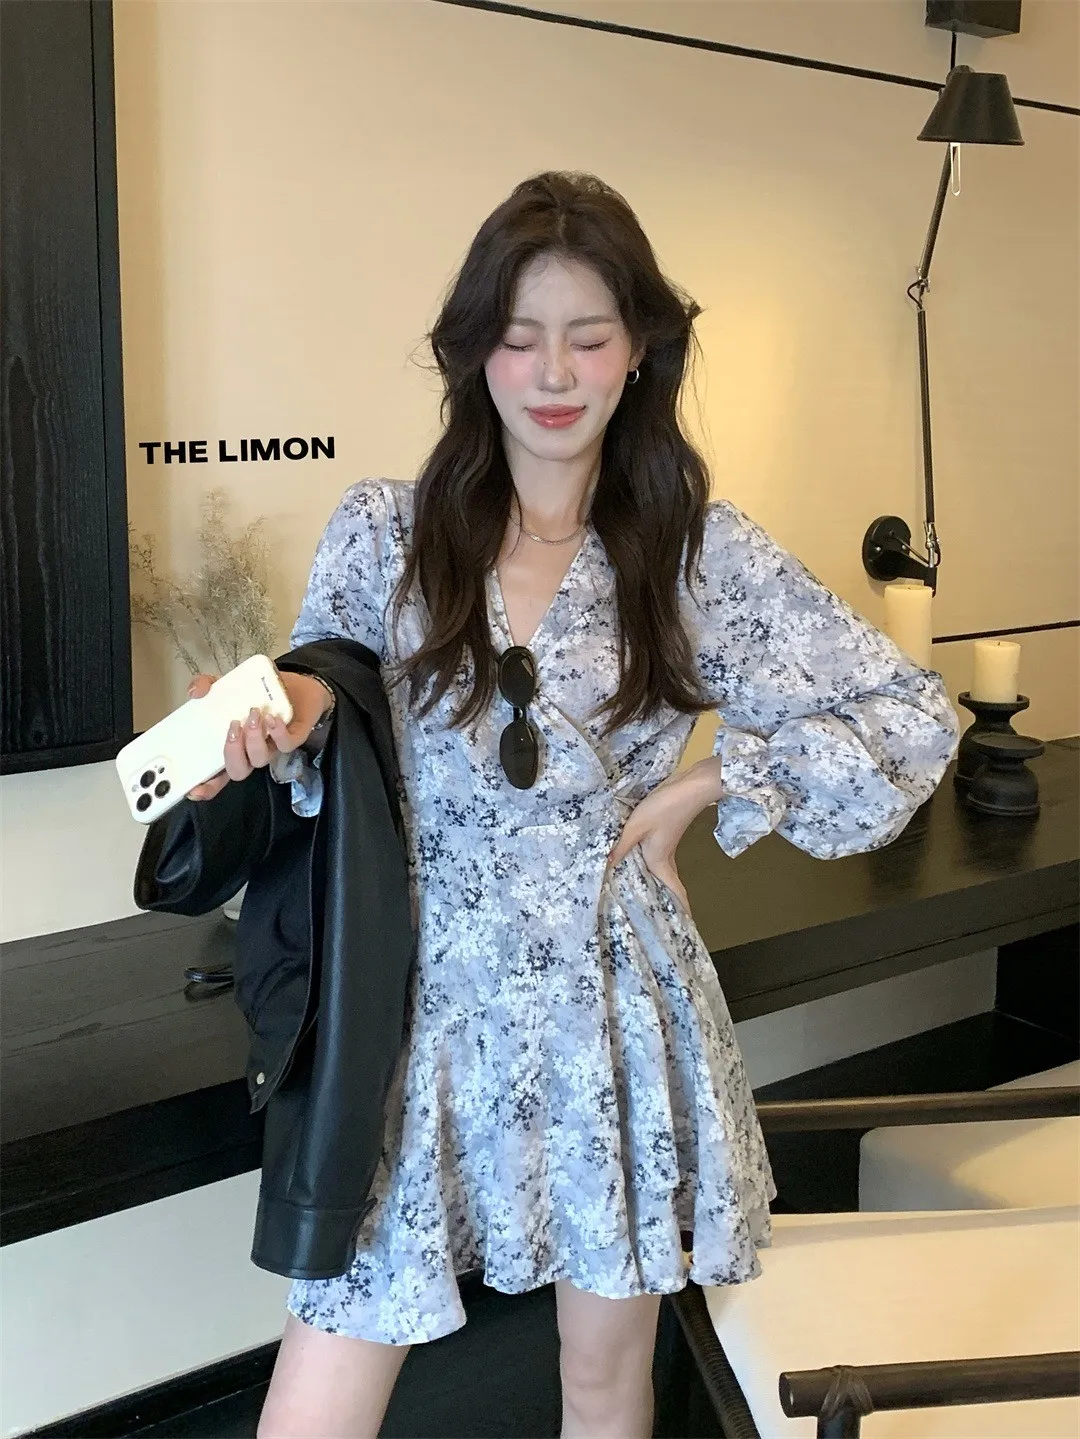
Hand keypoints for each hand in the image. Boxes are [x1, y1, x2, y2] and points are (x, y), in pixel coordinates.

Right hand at [186, 669, 333, 801]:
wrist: (295, 686)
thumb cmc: (257, 693)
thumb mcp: (225, 686)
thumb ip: (205, 685)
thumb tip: (195, 693)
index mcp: (232, 747)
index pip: (216, 776)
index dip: (207, 787)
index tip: (194, 790)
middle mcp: (250, 753)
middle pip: (238, 771)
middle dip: (232, 753)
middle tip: (233, 726)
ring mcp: (271, 748)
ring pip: (261, 759)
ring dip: (253, 739)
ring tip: (252, 714)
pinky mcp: (293, 738)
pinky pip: (286, 745)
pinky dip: (278, 733)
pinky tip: (272, 718)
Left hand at [607, 759, 721, 911]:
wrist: (689, 786)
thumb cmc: (665, 808)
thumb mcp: (637, 826)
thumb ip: (621, 846)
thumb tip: (607, 865)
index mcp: (660, 861)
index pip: (675, 892)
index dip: (681, 909)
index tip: (684, 926)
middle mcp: (665, 857)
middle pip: (670, 886)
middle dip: (667, 902)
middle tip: (659, 918)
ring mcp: (666, 846)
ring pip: (662, 872)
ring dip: (658, 885)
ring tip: (644, 896)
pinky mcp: (664, 834)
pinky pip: (656, 858)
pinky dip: (650, 867)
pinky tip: (637, 863)